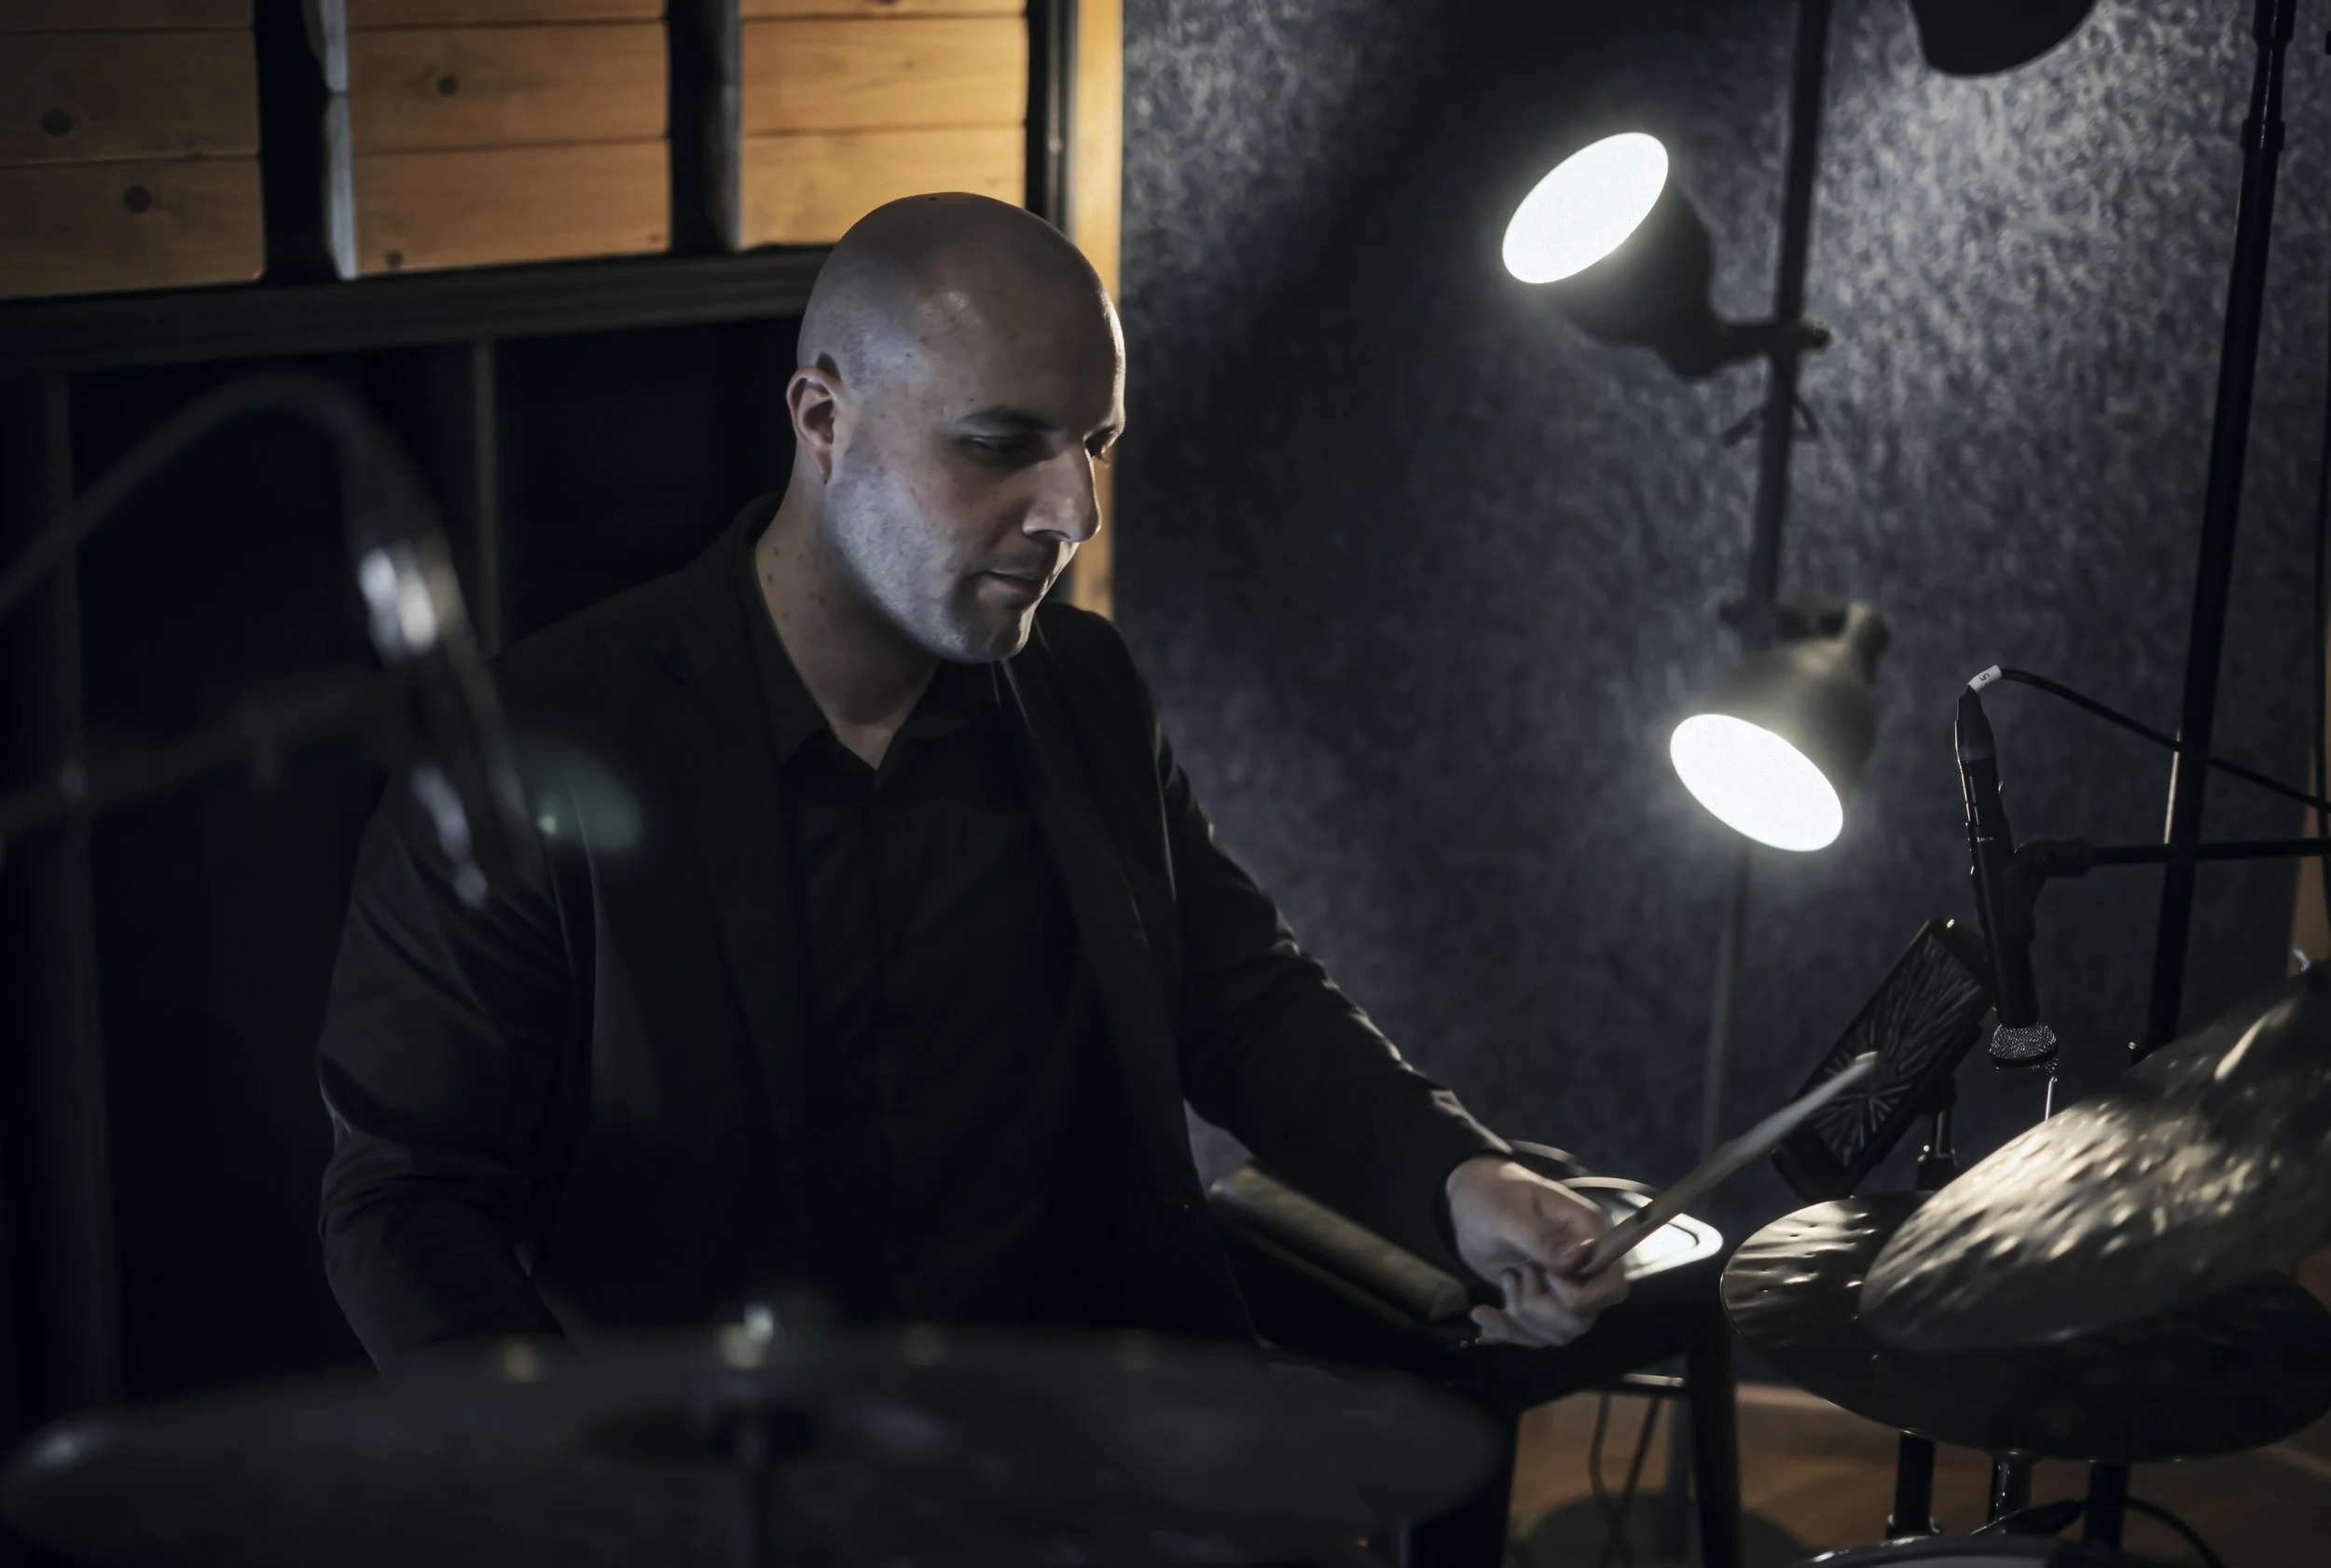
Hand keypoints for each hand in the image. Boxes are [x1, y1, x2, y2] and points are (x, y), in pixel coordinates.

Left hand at [1444, 1155, 1627, 1346]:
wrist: (1465, 1198)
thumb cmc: (1489, 1197)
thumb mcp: (1508, 1215)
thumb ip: (1543, 1239)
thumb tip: (1581, 1256)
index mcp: (1586, 1234)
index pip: (1612, 1284)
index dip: (1581, 1295)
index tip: (1545, 1277)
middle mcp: (1583, 1265)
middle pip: (1586, 1316)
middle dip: (1543, 1309)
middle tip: (1515, 1276)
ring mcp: (1563, 1286)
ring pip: (1561, 1330)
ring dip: (1525, 1317)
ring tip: (1505, 1280)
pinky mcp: (1541, 1300)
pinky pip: (1536, 1334)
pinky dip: (1507, 1330)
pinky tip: (1482, 1314)